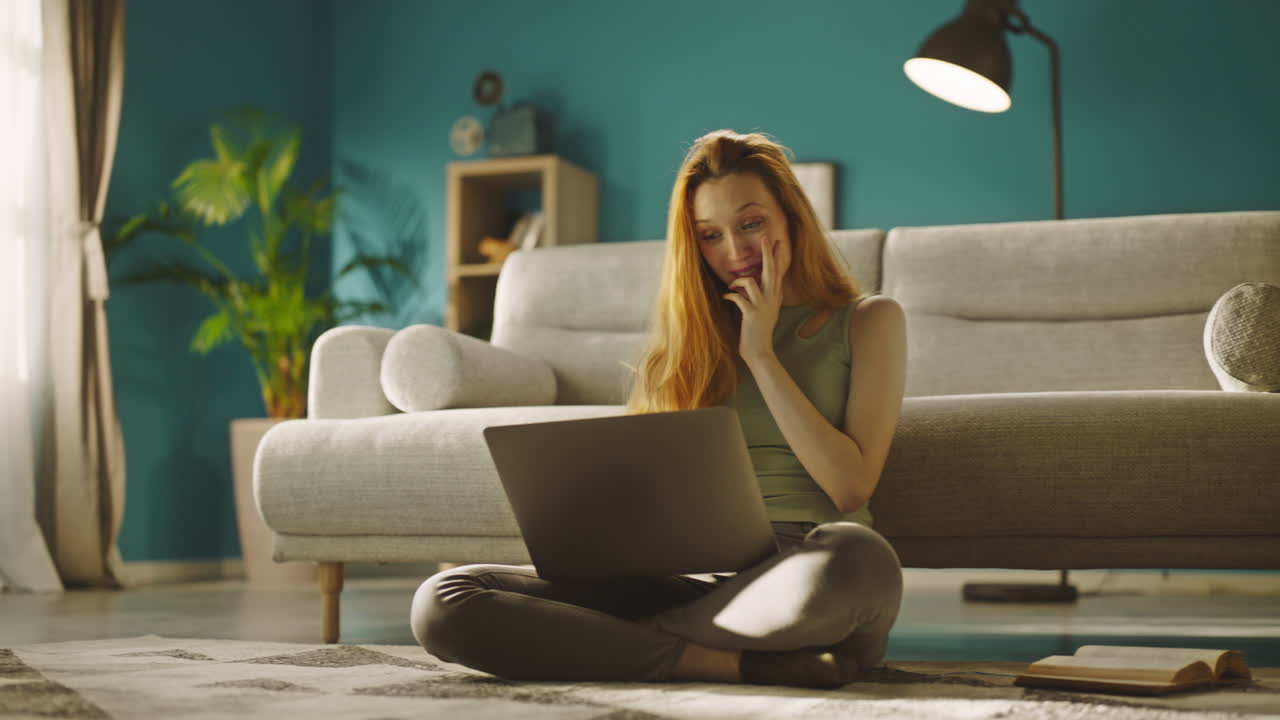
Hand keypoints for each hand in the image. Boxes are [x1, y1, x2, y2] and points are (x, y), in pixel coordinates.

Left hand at [724, 235, 790, 365]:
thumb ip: (763, 297)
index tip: (778, 242)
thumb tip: (753, 284)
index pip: (778, 272)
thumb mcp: (765, 311)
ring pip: (751, 282)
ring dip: (738, 281)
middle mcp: (771, 299)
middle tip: (766, 237)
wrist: (760, 351)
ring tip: (731, 287)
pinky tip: (725, 297)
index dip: (777, 256)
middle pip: (771, 271)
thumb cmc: (758, 331)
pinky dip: (729, 295)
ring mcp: (762, 306)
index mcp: (774, 297)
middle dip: (767, 253)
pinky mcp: (751, 314)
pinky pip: (738, 298)